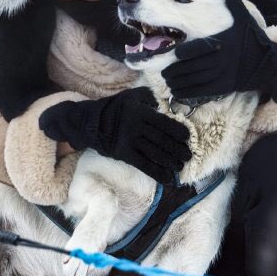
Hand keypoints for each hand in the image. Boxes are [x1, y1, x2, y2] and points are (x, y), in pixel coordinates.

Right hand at [39, 88, 191, 182]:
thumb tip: (164, 102)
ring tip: (179, 166)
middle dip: (178, 150)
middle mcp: (137, 128)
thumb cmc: (113, 108)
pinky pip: (144, 166)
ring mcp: (131, 142)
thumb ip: (147, 97)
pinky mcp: (125, 155)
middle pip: (163, 141)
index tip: (187, 138)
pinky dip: (157, 173)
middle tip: (187, 156)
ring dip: (171, 162)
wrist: (89, 123)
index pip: (165, 123)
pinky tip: (168, 178)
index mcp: (141, 113)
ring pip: (156, 154)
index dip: (179, 132)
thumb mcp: (130, 97)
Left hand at [161, 0, 276, 102]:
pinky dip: (186, 92)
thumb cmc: (252, 40)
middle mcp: (222, 61)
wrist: (268, 65)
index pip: (200, 49)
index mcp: (224, 43)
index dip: (186, 52)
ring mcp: (223, 76)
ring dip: (177, 82)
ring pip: (194, 81)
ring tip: (167, 79)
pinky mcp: (223, 88)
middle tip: (163, 71)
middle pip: (192, 67)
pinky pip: (201, 92)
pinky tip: (176, 90)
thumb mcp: (245, 20)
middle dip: (175, 70)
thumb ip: (234, 3)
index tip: (175, 54)